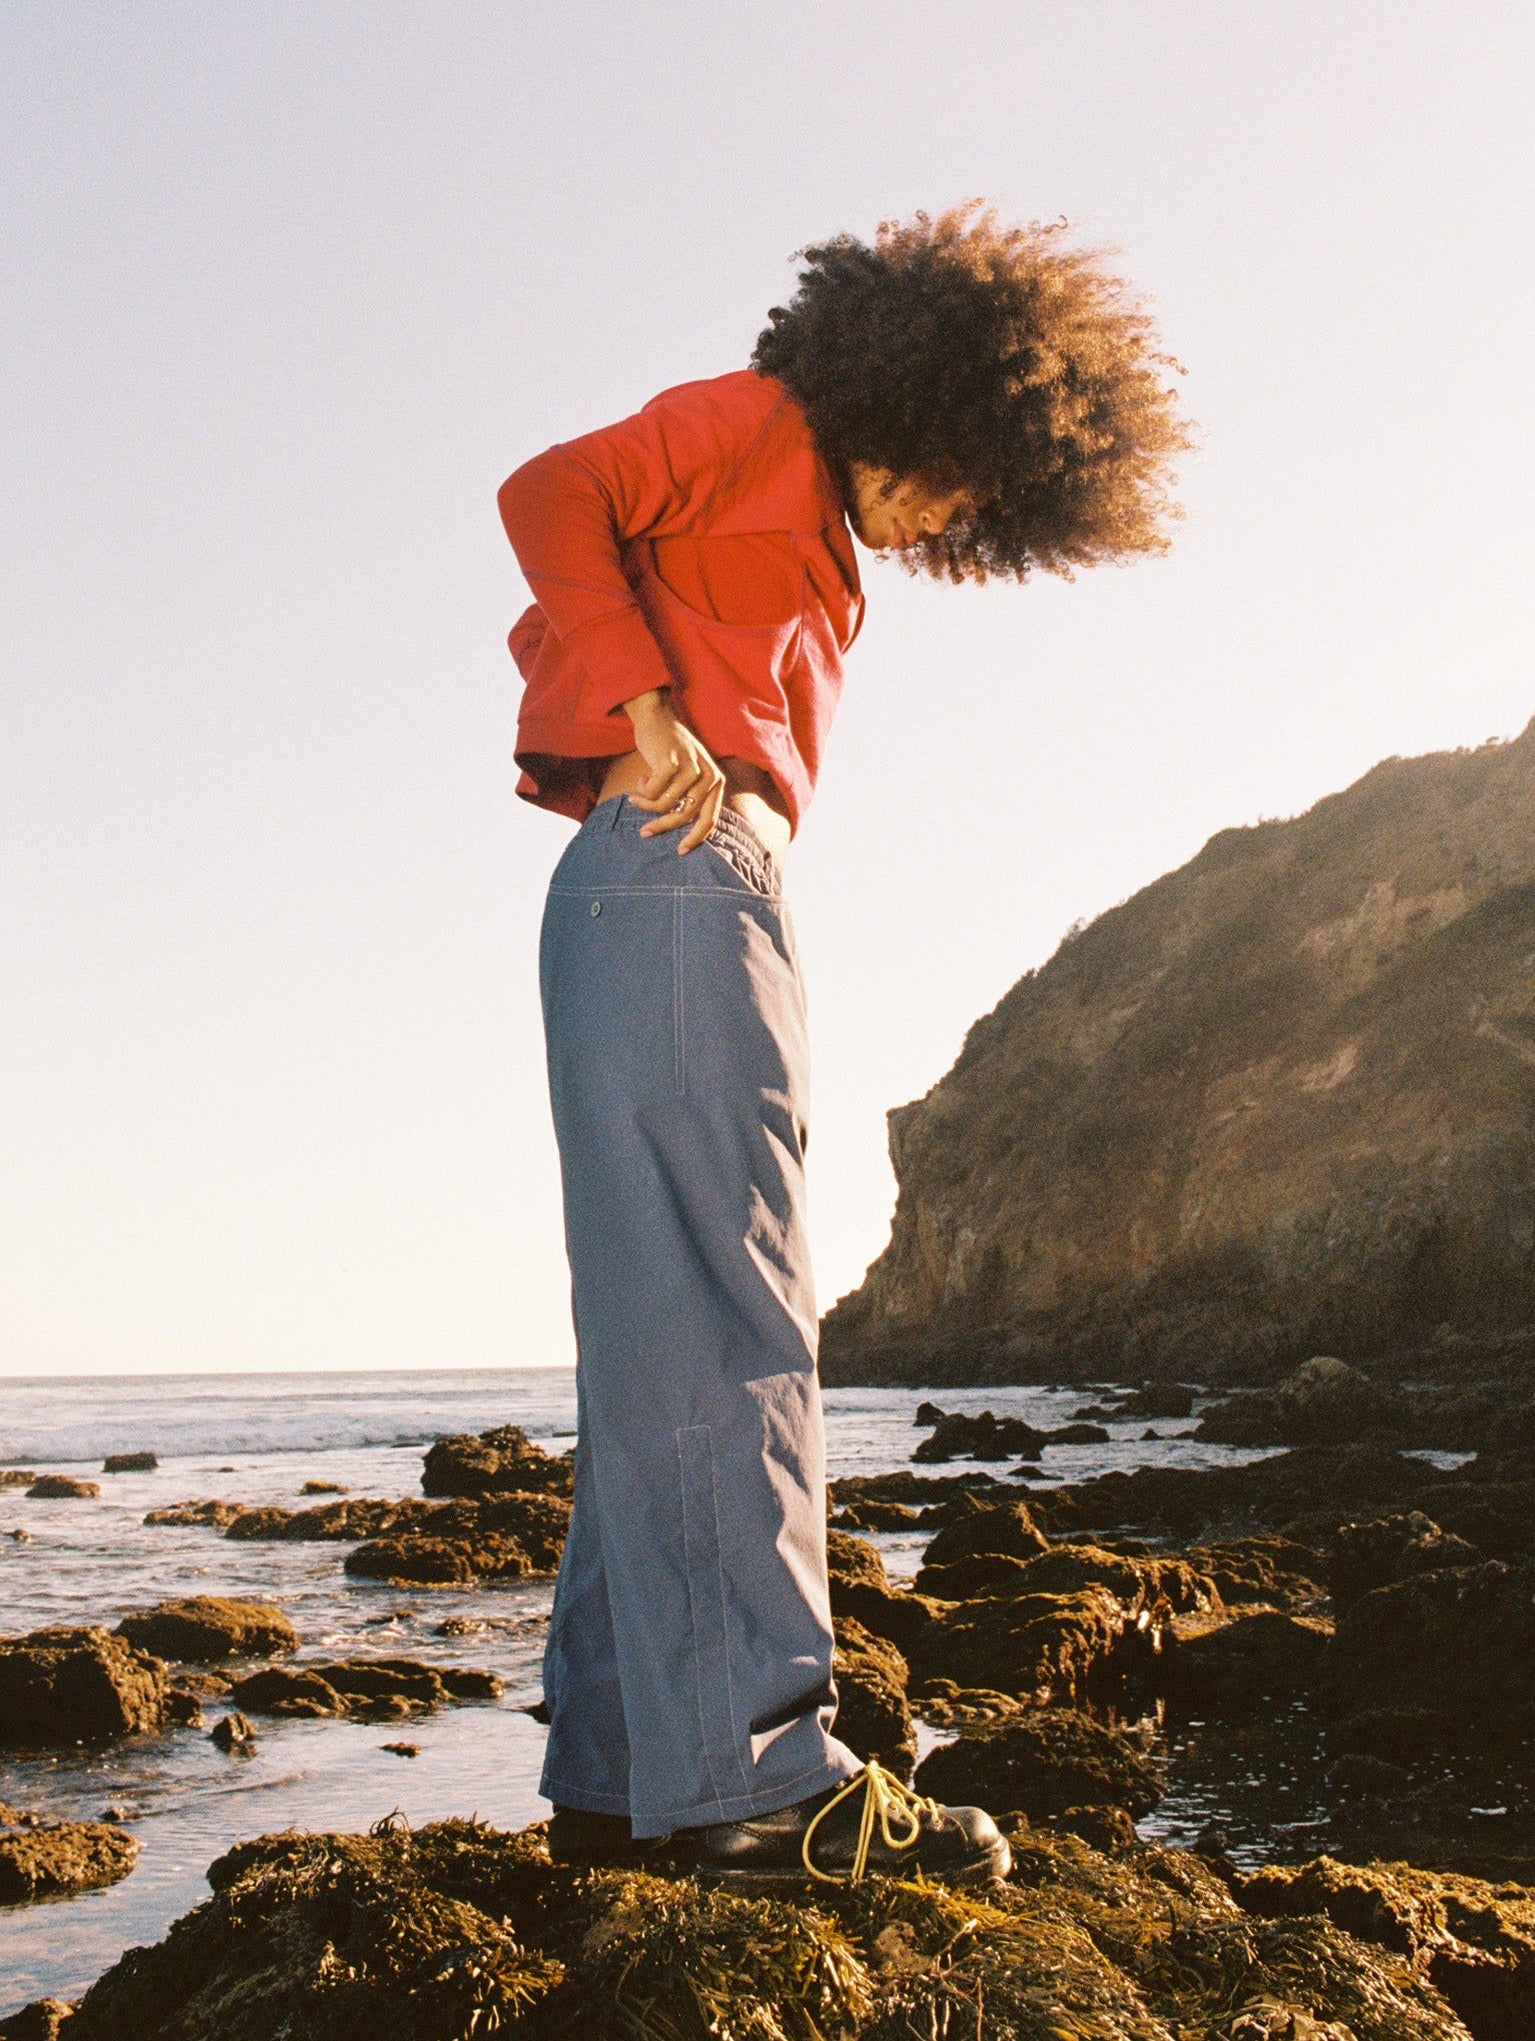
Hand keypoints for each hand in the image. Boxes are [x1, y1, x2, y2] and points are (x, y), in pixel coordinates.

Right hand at [622, 690, 725, 853]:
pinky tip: (639, 780)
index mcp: (717, 781)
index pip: (710, 820)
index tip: (680, 851)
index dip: (695, 838)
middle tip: (644, 832)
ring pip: (666, 805)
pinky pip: (653, 792)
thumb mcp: (688, 775)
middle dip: (662, 827)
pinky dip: (642, 792)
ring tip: (636, 797)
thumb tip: (678, 832)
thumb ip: (689, 798)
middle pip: (685, 816)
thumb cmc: (670, 750)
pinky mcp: (672, 762)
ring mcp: (692, 768)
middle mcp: (709, 775)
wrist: (657, 716)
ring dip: (646, 805)